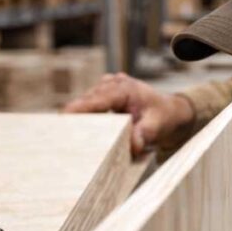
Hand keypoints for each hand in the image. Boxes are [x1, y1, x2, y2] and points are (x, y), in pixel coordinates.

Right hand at [64, 72, 195, 156]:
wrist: (168, 111)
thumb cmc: (163, 118)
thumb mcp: (157, 127)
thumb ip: (144, 135)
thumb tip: (133, 146)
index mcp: (125, 88)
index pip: (98, 99)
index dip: (80, 108)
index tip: (64, 116)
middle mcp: (112, 84)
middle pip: (87, 101)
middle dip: (76, 117)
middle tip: (62, 137)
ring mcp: (106, 87)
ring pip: (86, 104)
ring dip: (80, 119)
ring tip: (68, 137)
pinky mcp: (102, 95)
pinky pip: (89, 106)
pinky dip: (85, 118)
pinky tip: (79, 133)